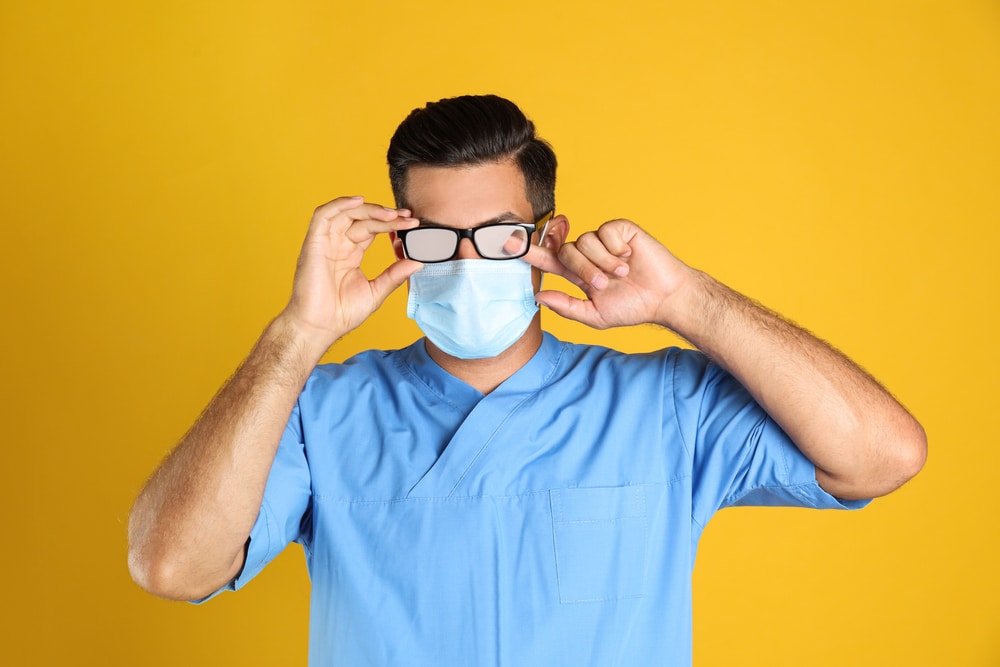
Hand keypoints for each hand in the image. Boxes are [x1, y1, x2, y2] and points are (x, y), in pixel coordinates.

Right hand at [279, 196, 422, 354]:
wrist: (320, 327)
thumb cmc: (341, 314)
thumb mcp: (376, 292)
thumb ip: (395, 275)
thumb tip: (418, 262)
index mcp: (350, 253)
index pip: (372, 228)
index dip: (391, 223)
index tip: (412, 222)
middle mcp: (338, 244)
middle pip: (362, 218)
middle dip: (386, 215)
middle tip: (407, 217)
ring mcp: (325, 242)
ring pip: (346, 213)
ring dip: (369, 209)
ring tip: (391, 214)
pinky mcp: (313, 243)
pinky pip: (323, 215)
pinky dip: (340, 204)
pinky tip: (359, 201)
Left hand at [525, 218, 693, 329]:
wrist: (664, 298)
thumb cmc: (633, 307)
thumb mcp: (595, 315)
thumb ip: (567, 307)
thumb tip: (538, 296)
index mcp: (579, 273)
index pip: (549, 260)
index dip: (530, 252)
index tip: (507, 245)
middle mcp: (588, 254)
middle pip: (566, 251)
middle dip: (582, 269)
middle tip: (603, 283)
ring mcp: (603, 240)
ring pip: (584, 241)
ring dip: (602, 261)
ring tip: (623, 272)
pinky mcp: (620, 229)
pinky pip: (605, 231)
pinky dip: (615, 248)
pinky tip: (630, 256)